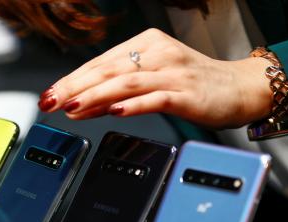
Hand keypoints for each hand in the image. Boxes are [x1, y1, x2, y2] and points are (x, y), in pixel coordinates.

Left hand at [38, 28, 271, 128]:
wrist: (239, 89)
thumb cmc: (194, 85)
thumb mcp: (152, 80)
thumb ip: (117, 91)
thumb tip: (80, 105)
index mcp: (146, 45)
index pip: (100, 63)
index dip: (71, 79)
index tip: (48, 95)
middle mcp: (158, 54)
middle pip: (108, 70)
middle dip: (74, 87)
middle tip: (50, 101)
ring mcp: (172, 72)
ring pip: (126, 82)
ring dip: (96, 95)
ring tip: (73, 107)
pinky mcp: (186, 93)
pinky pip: (155, 98)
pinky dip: (132, 105)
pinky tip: (114, 111)